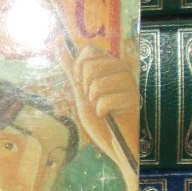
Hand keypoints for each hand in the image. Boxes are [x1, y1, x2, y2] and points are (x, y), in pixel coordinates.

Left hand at [59, 43, 138, 190]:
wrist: (115, 144)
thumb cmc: (100, 118)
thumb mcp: (81, 92)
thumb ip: (72, 69)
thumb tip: (58, 47)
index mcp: (111, 65)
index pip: (90, 49)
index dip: (78, 66)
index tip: (81, 82)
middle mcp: (123, 71)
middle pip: (90, 65)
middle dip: (85, 86)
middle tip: (94, 99)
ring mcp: (129, 84)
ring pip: (97, 83)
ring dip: (94, 101)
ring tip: (103, 108)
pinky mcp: (133, 100)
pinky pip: (105, 101)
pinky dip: (102, 112)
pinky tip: (111, 117)